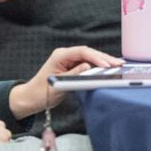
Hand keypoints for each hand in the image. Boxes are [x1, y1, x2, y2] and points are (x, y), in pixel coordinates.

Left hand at [8, 46, 122, 118]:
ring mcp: (68, 60)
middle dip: (104, 58)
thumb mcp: (59, 85)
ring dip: (103, 61)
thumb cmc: (41, 92)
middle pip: (88, 53)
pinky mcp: (71, 66)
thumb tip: (89, 67)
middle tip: (118, 64)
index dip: (96, 58)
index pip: (82, 52)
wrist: (31, 97)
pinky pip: (87, 63)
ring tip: (118, 65)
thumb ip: (74, 75)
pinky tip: (108, 68)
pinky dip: (98, 66)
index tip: (107, 65)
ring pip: (89, 57)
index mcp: (60, 55)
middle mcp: (65, 55)